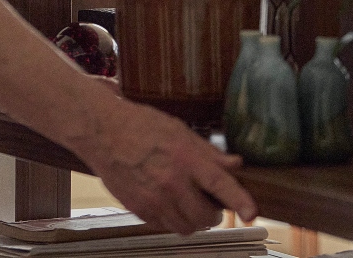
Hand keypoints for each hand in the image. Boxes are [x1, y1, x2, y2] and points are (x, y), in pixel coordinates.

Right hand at [69, 93, 256, 234]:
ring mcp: (154, 199)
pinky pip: (164, 226)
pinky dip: (170, 219)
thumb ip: (208, 152)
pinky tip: (164, 201)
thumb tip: (235, 165)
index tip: (251, 213)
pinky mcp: (138, 209)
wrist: (101, 131)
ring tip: (184, 202)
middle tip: (206, 201)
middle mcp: (172, 183)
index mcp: (186, 159)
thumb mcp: (178, 130)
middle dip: (211, 212)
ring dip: (192, 219)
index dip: (240, 201)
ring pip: (186, 227)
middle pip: (206, 217)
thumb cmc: (140, 125)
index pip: (221, 185)